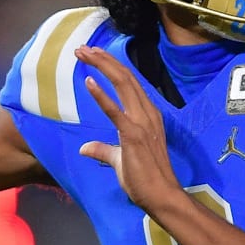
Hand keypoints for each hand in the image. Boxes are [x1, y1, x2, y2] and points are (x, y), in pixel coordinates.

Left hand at [74, 45, 182, 210]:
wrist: (162, 196)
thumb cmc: (144, 180)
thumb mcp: (120, 160)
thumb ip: (104, 150)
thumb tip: (85, 148)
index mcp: (147, 115)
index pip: (128, 82)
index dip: (111, 66)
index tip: (93, 55)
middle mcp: (147, 113)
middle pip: (125, 77)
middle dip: (103, 59)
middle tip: (82, 48)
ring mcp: (142, 123)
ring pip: (123, 85)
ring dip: (102, 67)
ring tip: (83, 54)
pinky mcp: (133, 136)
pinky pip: (116, 112)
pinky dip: (101, 96)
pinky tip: (88, 81)